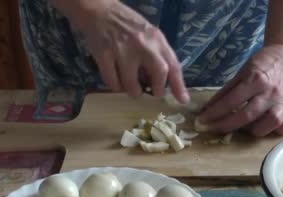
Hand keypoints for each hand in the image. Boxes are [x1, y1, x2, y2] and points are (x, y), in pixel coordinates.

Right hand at [55, 0, 188, 101]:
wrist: (99, 11)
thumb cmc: (128, 25)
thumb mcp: (149, 34)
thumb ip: (158, 54)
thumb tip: (166, 82)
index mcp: (156, 39)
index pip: (173, 64)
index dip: (179, 85)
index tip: (183, 99)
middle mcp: (142, 43)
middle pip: (159, 72)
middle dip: (158, 89)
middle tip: (153, 93)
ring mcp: (122, 49)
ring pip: (131, 84)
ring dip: (133, 92)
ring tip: (132, 90)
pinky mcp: (103, 55)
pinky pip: (112, 82)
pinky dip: (116, 87)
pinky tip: (117, 82)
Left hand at [197, 44, 282, 135]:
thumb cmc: (261, 65)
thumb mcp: (241, 72)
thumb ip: (226, 92)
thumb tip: (207, 109)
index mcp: (256, 79)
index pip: (231, 101)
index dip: (214, 113)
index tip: (202, 121)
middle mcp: (271, 93)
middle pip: (247, 116)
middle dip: (226, 125)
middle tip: (212, 129)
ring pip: (269, 124)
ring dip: (253, 130)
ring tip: (243, 127)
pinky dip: (276, 130)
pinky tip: (266, 127)